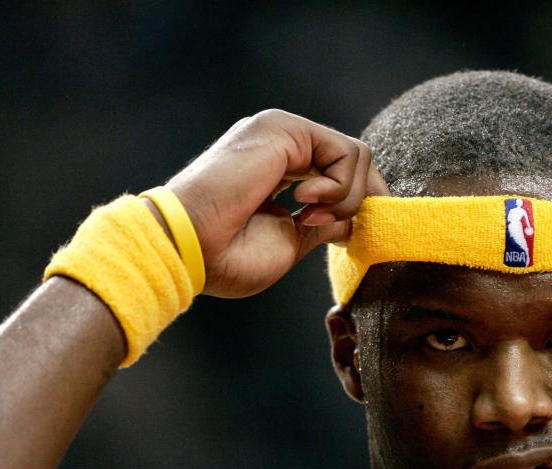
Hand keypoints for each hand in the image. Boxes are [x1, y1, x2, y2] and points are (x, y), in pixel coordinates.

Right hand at [165, 109, 388, 297]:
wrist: (188, 248)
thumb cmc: (226, 257)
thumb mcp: (290, 241)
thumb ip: (324, 224)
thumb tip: (352, 221)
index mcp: (280, 168)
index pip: (342, 174)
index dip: (360, 205)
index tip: (352, 237)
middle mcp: (283, 144)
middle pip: (356, 162)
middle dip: (363, 202)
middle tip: (340, 231)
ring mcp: (283, 133)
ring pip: (357, 157)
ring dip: (347, 199)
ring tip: (308, 218)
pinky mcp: (284, 129)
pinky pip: (348, 153)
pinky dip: (340, 188)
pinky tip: (305, 204)